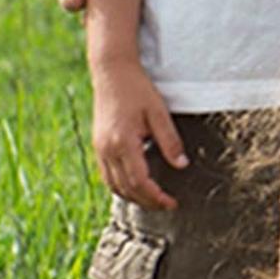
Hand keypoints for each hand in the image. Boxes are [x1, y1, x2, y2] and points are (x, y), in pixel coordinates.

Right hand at [88, 60, 184, 209]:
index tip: (171, 203)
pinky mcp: (98, 146)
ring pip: (114, 186)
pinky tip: (135, 187)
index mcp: (123, 142)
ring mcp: (100, 149)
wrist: (112, 73)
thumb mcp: (159, 112)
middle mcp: (108, 149)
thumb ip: (170, 141)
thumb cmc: (137, 90)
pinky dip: (121, 186)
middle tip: (166, 205)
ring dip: (133, 197)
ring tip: (152, 200)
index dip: (156, 196)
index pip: (139, 181)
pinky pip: (107, 175)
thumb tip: (182, 165)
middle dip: (147, 201)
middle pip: (126, 189)